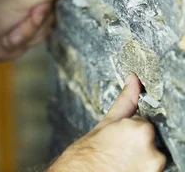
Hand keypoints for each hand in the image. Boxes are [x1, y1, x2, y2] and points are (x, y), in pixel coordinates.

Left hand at [0, 0, 65, 62]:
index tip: (35, 8)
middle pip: (55, 2)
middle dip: (37, 18)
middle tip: (20, 18)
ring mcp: (36, 4)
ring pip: (51, 19)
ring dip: (31, 30)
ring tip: (13, 30)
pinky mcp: (37, 22)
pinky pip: (47, 31)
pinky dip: (32, 37)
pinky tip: (16, 35)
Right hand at [50, 74, 166, 171]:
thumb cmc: (90, 153)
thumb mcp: (108, 122)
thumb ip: (126, 100)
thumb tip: (134, 80)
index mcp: (142, 129)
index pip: (144, 121)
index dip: (129, 127)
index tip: (119, 136)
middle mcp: (152, 150)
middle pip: (150, 138)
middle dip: (136, 141)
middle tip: (118, 147)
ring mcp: (153, 167)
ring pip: (150, 154)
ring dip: (139, 154)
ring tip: (120, 157)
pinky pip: (149, 167)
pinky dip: (139, 166)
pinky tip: (125, 166)